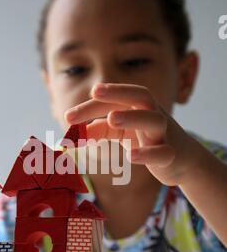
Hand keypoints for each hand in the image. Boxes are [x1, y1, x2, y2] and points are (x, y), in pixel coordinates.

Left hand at [64, 83, 202, 185]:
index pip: (115, 100)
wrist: (182, 159)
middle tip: (95, 92)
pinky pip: (162, 152)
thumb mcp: (119, 132)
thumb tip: (71, 135)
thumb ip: (97, 130)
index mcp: (139, 106)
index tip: (69, 115)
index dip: (92, 106)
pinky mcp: (171, 154)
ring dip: (133, 117)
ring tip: (112, 118)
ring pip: (154, 120)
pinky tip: (131, 156)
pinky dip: (147, 153)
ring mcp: (164, 133)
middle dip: (118, 92)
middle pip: (140, 97)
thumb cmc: (146, 139)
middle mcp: (153, 114)